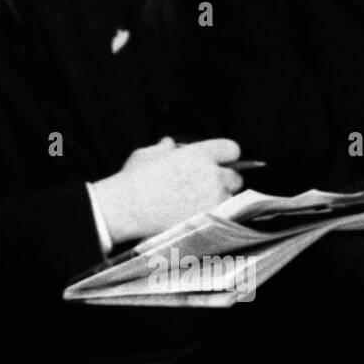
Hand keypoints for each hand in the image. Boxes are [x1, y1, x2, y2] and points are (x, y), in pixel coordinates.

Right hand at [93, 136, 242, 245]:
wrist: (127, 208)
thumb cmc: (135, 179)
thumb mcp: (146, 155)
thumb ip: (163, 148)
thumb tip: (169, 145)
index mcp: (199, 154)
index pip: (231, 149)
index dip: (226, 155)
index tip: (219, 161)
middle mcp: (211, 175)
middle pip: (236, 177)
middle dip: (225, 180)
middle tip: (208, 184)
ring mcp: (211, 198)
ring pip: (229, 199)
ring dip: (219, 200)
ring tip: (198, 203)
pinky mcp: (207, 218)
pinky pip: (221, 216)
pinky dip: (212, 215)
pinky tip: (196, 214)